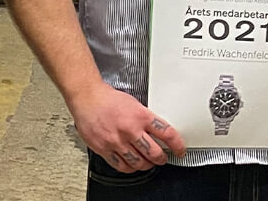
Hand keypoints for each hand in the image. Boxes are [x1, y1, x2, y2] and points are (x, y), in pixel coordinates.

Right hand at [67, 82, 185, 173]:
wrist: (88, 98)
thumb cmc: (108, 99)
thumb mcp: (134, 103)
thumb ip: (145, 117)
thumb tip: (157, 131)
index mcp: (140, 116)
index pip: (166, 133)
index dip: (177, 144)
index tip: (180, 149)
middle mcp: (130, 130)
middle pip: (154, 152)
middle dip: (162, 158)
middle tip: (163, 158)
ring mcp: (117, 141)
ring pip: (139, 162)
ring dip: (147, 165)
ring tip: (148, 163)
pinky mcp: (105, 149)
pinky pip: (121, 165)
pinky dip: (129, 168)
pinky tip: (132, 165)